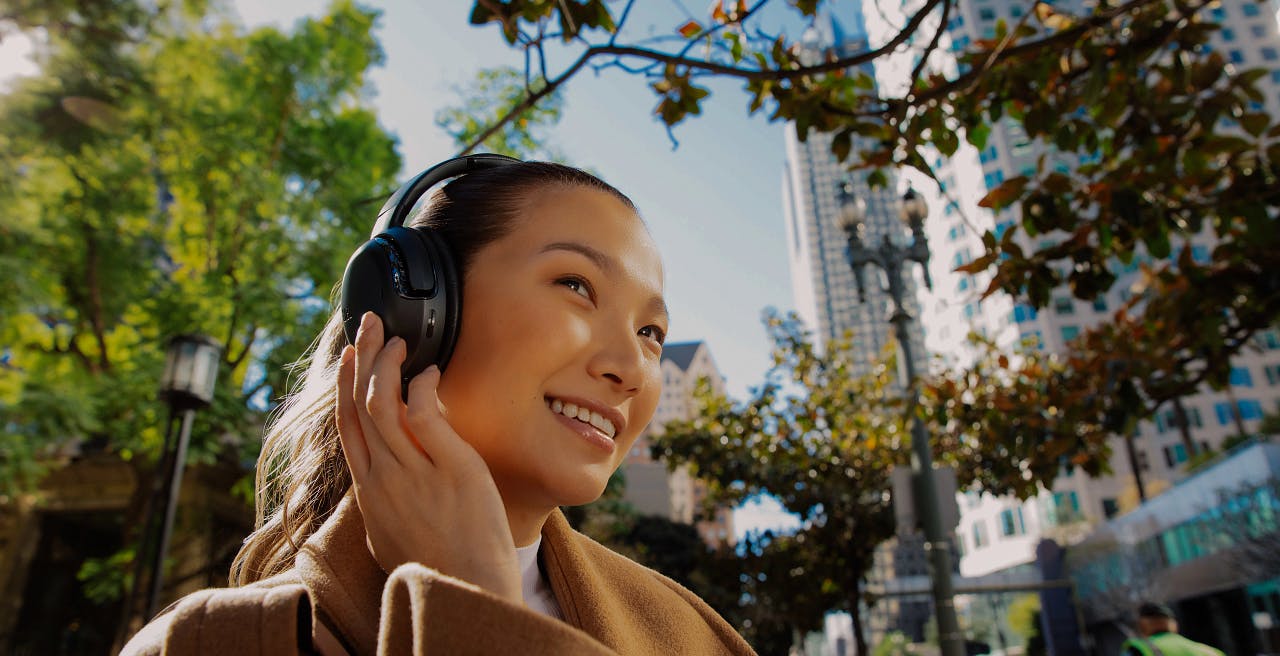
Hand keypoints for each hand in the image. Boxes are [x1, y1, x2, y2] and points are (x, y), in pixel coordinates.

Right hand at [336, 312, 520, 603]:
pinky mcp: (451, 468)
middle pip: (360, 405)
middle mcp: (383, 477)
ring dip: (387, 363)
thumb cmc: (438, 567)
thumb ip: (385, 500)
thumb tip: (383, 477)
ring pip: (383, 403)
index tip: (348, 357)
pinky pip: (424, 414)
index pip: (348, 427)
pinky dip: (421, 386)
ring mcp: (414, 472)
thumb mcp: (393, 534)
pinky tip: (429, 372)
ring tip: (398, 339)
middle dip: (361, 358)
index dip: (344, 386)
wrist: (467, 591)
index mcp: (369, 492)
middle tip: (369, 325)